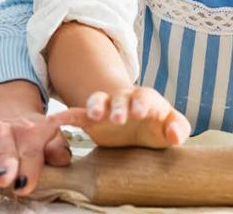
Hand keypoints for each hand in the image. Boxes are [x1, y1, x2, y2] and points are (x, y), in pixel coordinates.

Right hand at [0, 81, 70, 196]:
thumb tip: (62, 158)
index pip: (31, 153)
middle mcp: (5, 133)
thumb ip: (57, 146)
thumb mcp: (50, 134)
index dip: (29, 170)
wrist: (7, 109)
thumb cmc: (33, 131)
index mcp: (30, 131)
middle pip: (5, 152)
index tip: (25, 184)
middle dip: (4, 165)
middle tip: (5, 178)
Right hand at [49, 87, 190, 147]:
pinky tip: (54, 120)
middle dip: (118, 107)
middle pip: (119, 98)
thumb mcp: (171, 127)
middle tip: (118, 119)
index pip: (144, 97)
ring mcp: (106, 108)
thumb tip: (174, 135)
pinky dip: (65, 116)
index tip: (139, 112)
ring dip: (95, 105)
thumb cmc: (157, 125)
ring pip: (97, 100)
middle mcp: (124, 100)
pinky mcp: (91, 119)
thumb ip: (178, 128)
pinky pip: (76, 114)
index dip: (141, 103)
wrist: (138, 125)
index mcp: (145, 100)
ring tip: (92, 116)